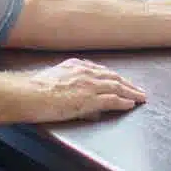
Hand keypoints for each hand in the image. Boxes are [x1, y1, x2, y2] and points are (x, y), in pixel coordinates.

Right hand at [26, 58, 146, 122]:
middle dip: (128, 84)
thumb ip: (69, 84)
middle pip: (113, 77)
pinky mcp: (89, 99)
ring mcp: (89, 85)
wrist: (29, 94)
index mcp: (77, 65)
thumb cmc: (35, 89)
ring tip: (141, 97)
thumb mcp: (55, 78)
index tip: (122, 80)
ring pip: (117, 87)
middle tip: (139, 90)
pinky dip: (123, 102)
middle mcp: (86, 72)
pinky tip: (131, 105)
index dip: (114, 77)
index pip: (101, 71)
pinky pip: (112, 100)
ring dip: (131, 92)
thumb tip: (74, 92)